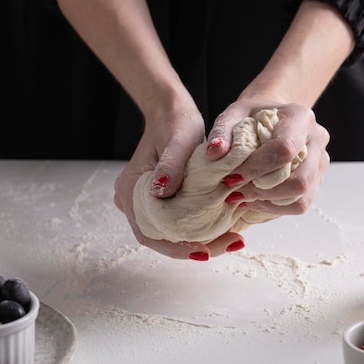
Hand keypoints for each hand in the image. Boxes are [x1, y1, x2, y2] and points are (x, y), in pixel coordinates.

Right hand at [113, 104, 246, 259]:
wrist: (171, 111)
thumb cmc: (174, 122)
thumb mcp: (177, 140)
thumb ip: (170, 166)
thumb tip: (161, 192)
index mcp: (130, 190)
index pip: (149, 233)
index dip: (176, 248)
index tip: (205, 252)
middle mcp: (133, 201)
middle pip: (161, 238)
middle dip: (196, 247)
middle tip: (232, 243)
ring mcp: (145, 202)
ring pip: (170, 233)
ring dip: (201, 240)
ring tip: (233, 238)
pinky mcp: (160, 200)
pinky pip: (177, 221)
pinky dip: (200, 228)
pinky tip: (226, 226)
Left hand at [206, 99, 329, 217]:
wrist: (273, 117)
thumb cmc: (253, 116)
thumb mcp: (234, 114)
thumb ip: (222, 131)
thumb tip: (214, 153)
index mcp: (300, 117)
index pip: (284, 149)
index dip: (256, 168)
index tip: (230, 178)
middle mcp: (317, 139)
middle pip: (300, 180)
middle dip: (263, 192)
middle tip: (235, 193)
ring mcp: (320, 162)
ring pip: (302, 197)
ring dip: (269, 204)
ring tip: (243, 198)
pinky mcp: (316, 179)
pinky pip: (300, 204)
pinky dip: (275, 208)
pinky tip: (254, 201)